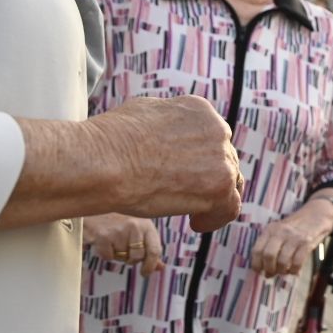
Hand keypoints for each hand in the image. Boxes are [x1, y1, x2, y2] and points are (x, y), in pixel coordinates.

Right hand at [83, 213, 163, 275]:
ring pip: (121, 257)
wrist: (95, 205)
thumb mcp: (139, 229)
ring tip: (113, 240)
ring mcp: (118, 231)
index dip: (151, 265)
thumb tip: (160, 267)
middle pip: (137, 257)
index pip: (154, 250)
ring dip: (117, 254)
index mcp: (146, 224)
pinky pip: (108, 257)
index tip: (145, 272)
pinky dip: (105, 254)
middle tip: (124, 250)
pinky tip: (104, 242)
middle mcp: (134, 226)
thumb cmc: (119, 218)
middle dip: (130, 259)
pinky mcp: (103, 236)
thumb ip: (150, 248)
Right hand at [91, 96, 242, 230]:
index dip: (199, 157)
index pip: (211, 136)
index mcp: (200, 110)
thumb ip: (169, 122)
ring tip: (190, 210)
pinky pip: (230, 207)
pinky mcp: (219, 187)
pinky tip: (195, 222)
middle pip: (223, 159)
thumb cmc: (110, 142)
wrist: (102, 163)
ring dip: (212, 197)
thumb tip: (171, 130)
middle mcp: (217, 130)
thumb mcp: (144, 112)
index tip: (183, 171)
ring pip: (229, 182)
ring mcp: (221, 159)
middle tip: (184, 192)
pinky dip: (215, 217)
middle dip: (206, 176)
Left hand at [250, 199, 332, 277]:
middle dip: (269, 269)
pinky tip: (295, 271)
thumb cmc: (295, 226)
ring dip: (282, 271)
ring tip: (283, 272)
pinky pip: (297, 262)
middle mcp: (280, 232)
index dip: (256, 264)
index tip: (258, 271)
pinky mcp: (307, 242)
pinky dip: (294, 270)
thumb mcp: (279, 230)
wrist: (317, 214)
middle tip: (270, 274)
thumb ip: (270, 244)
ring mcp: (294, 237)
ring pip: (283, 261)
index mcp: (270, 230)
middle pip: (269, 256)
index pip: (257, 250)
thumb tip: (263, 266)